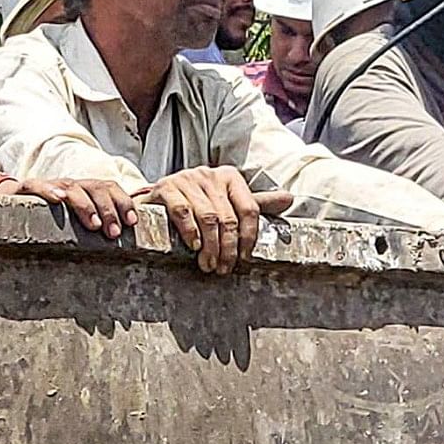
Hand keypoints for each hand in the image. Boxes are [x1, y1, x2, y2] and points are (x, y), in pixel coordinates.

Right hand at [33, 175, 141, 239]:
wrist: (11, 206)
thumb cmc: (50, 220)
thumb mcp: (76, 224)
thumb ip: (96, 229)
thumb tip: (121, 245)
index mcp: (87, 192)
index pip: (110, 188)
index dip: (123, 203)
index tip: (132, 222)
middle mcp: (72, 186)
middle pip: (96, 188)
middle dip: (108, 210)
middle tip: (113, 233)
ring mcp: (51, 186)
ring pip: (72, 187)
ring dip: (85, 205)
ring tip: (93, 225)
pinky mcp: (28, 189)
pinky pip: (37, 185)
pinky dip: (48, 191)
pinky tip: (57, 200)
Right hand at [141, 167, 287, 272]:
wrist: (155, 201)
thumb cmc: (195, 204)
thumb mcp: (226, 203)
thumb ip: (255, 203)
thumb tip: (288, 199)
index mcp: (230, 177)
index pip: (249, 208)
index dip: (249, 237)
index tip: (244, 258)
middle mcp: (210, 174)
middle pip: (228, 217)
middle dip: (228, 248)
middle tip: (224, 268)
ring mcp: (187, 179)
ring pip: (208, 217)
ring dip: (210, 246)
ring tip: (209, 264)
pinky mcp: (167, 188)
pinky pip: (183, 212)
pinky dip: (190, 232)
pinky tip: (193, 247)